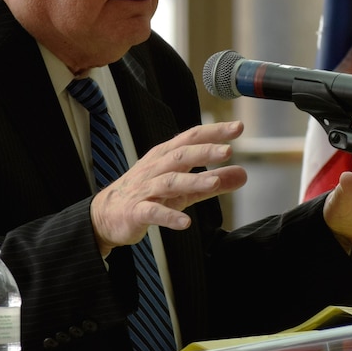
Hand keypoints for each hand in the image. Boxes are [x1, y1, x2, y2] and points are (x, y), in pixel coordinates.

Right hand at [90, 120, 247, 255]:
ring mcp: (145, 189)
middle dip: (204, 152)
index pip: (192, 138)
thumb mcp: (184, 189)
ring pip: (169, 181)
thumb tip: (244, 174)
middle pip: (181, 155)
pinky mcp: (136, 211)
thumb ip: (214, 182)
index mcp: (166, 156)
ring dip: (192, 181)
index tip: (237, 127)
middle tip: (228, 150)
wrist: (107, 215)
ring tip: (214, 182)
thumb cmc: (148, 194)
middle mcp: (156, 168)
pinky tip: (185, 222)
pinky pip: (153, 212)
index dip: (214, 132)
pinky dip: (169, 216)